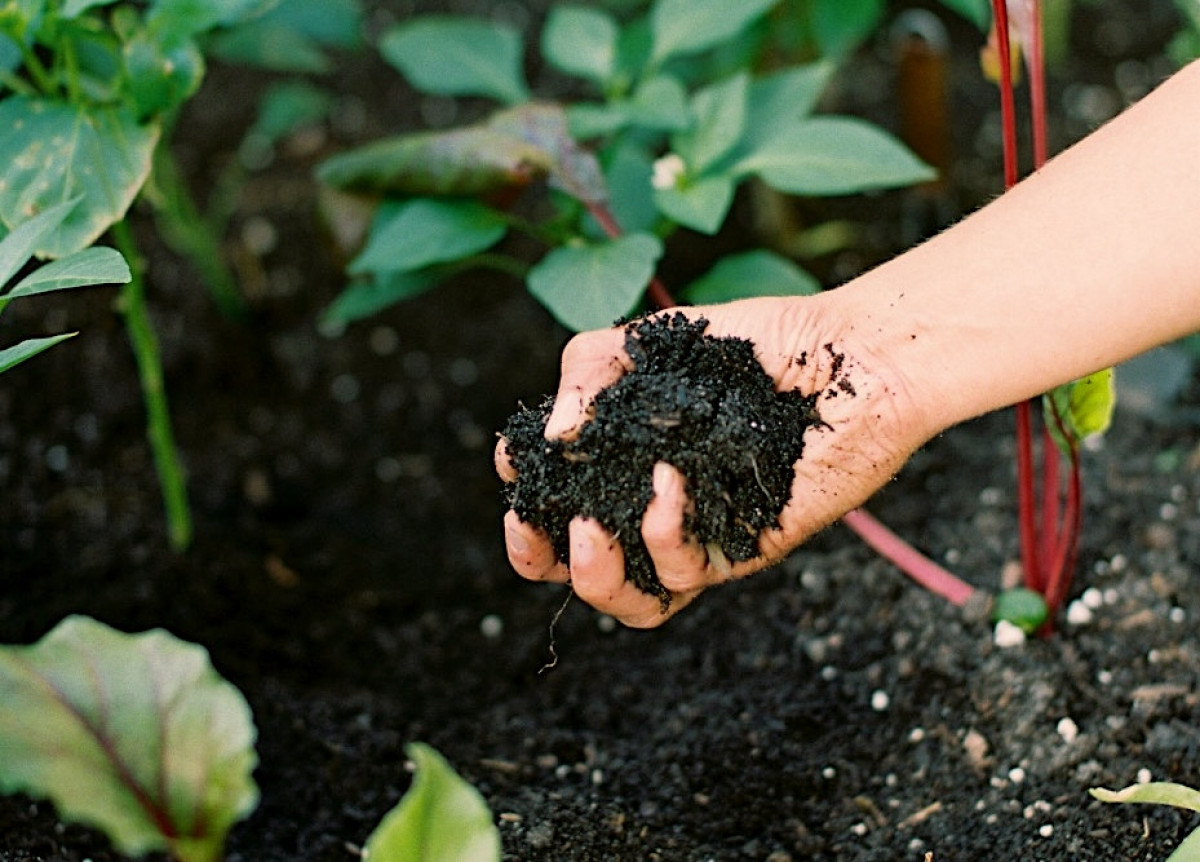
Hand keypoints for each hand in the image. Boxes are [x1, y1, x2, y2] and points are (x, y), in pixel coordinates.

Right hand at [495, 295, 937, 627]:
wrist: (849, 357)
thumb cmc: (756, 345)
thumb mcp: (651, 342)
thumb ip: (587, 372)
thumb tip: (551, 434)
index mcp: (625, 460)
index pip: (555, 497)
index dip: (522, 490)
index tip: (515, 460)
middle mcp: (653, 504)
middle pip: (577, 568)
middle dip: (533, 557)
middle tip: (529, 527)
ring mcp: (697, 534)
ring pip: (630, 602)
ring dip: (591, 575)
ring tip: (585, 530)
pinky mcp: (740, 551)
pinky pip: (686, 573)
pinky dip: (664, 530)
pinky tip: (670, 481)